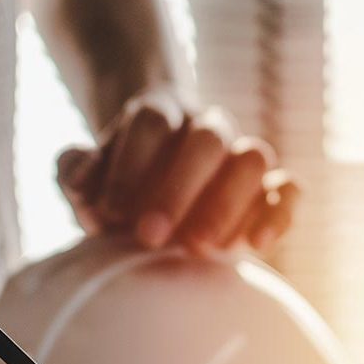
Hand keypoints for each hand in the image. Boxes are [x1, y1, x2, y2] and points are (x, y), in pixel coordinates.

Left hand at [57, 86, 298, 254]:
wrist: (154, 200)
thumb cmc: (116, 194)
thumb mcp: (86, 182)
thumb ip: (74, 172)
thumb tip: (81, 177)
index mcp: (158, 115)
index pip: (152, 122)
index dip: (130, 165)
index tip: (108, 215)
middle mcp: (206, 128)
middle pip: (207, 138)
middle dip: (178, 190)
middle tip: (149, 237)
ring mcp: (241, 157)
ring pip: (254, 157)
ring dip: (227, 203)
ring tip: (197, 248)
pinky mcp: (269, 192)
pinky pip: (289, 191)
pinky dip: (279, 214)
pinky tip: (257, 245)